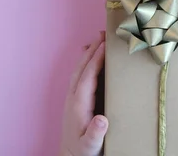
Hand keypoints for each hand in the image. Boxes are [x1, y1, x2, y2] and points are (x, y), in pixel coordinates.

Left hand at [59, 32, 107, 155]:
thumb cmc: (84, 152)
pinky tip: (90, 57)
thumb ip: (95, 133)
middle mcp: (73, 98)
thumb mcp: (91, 146)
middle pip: (81, 68)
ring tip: (98, 39)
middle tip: (103, 34)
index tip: (105, 45)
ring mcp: (72, 98)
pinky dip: (85, 63)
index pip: (87, 77)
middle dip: (92, 50)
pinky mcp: (75, 101)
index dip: (96, 60)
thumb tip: (102, 119)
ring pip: (79, 70)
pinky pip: (80, 76)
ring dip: (88, 53)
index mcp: (79, 105)